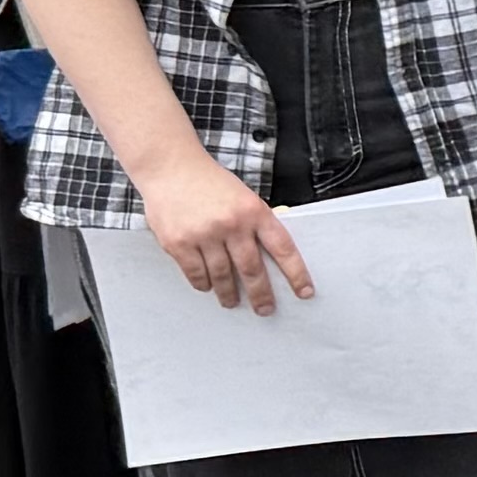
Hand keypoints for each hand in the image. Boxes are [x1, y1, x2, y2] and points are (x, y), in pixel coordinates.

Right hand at [137, 150, 309, 312]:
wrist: (171, 167)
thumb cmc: (210, 182)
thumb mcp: (243, 196)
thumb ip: (257, 222)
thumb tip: (273, 250)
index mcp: (254, 211)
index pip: (283, 248)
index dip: (296, 273)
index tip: (305, 292)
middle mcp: (232, 225)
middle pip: (252, 269)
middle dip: (261, 294)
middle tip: (265, 309)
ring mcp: (204, 235)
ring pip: (222, 276)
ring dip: (229, 293)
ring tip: (232, 302)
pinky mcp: (179, 243)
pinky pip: (196, 273)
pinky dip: (203, 283)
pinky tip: (207, 287)